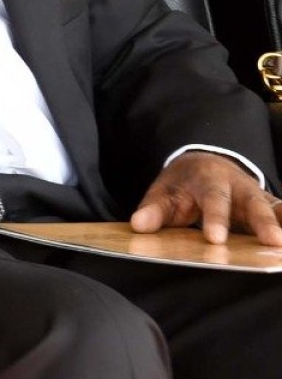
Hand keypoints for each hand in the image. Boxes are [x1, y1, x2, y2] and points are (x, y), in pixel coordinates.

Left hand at [130, 151, 281, 245]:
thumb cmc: (182, 186)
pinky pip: (281, 214)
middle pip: (254, 203)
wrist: (203, 165)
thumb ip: (153, 210)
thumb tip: (138, 226)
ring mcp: (258, 196)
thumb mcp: (164, 193)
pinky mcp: (269, 208)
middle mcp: (239, 185)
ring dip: (281, 225)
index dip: (216, 218)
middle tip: (273, 241)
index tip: (215, 238)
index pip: (213, 199)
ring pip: (273, 209)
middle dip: (263, 222)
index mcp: (209, 179)